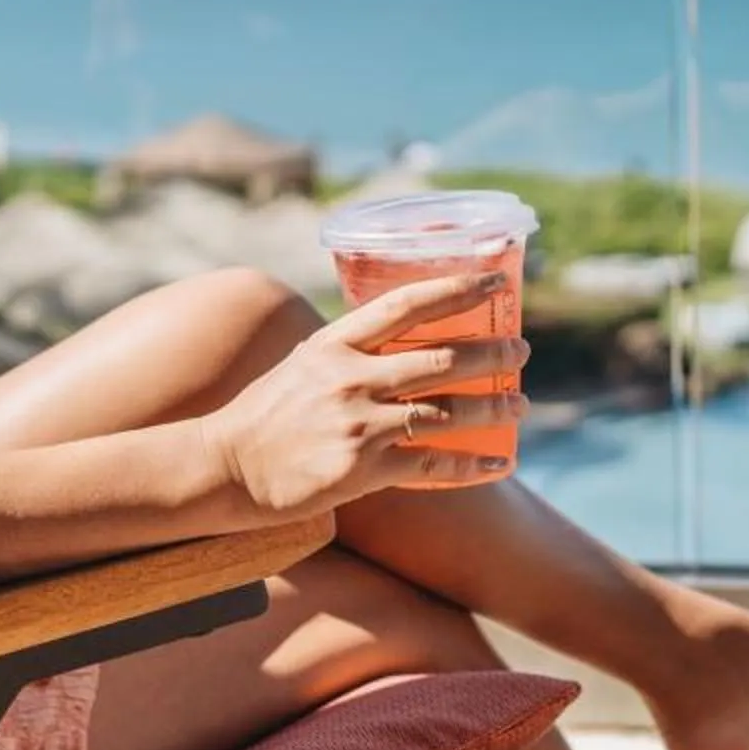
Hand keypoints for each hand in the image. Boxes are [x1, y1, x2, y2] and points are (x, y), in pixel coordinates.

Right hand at [203, 272, 528, 517]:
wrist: (226, 466)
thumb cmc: (270, 412)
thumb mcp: (306, 362)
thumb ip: (353, 348)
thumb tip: (407, 334)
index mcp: (336, 342)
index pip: (407, 304)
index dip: (458, 289)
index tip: (498, 281)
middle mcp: (349, 377)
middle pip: (441, 358)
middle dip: (493, 354)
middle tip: (522, 351)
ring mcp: (356, 423)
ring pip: (445, 410)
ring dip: (493, 407)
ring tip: (521, 404)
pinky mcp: (360, 469)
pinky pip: (430, 464)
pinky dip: (470, 464)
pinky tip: (498, 463)